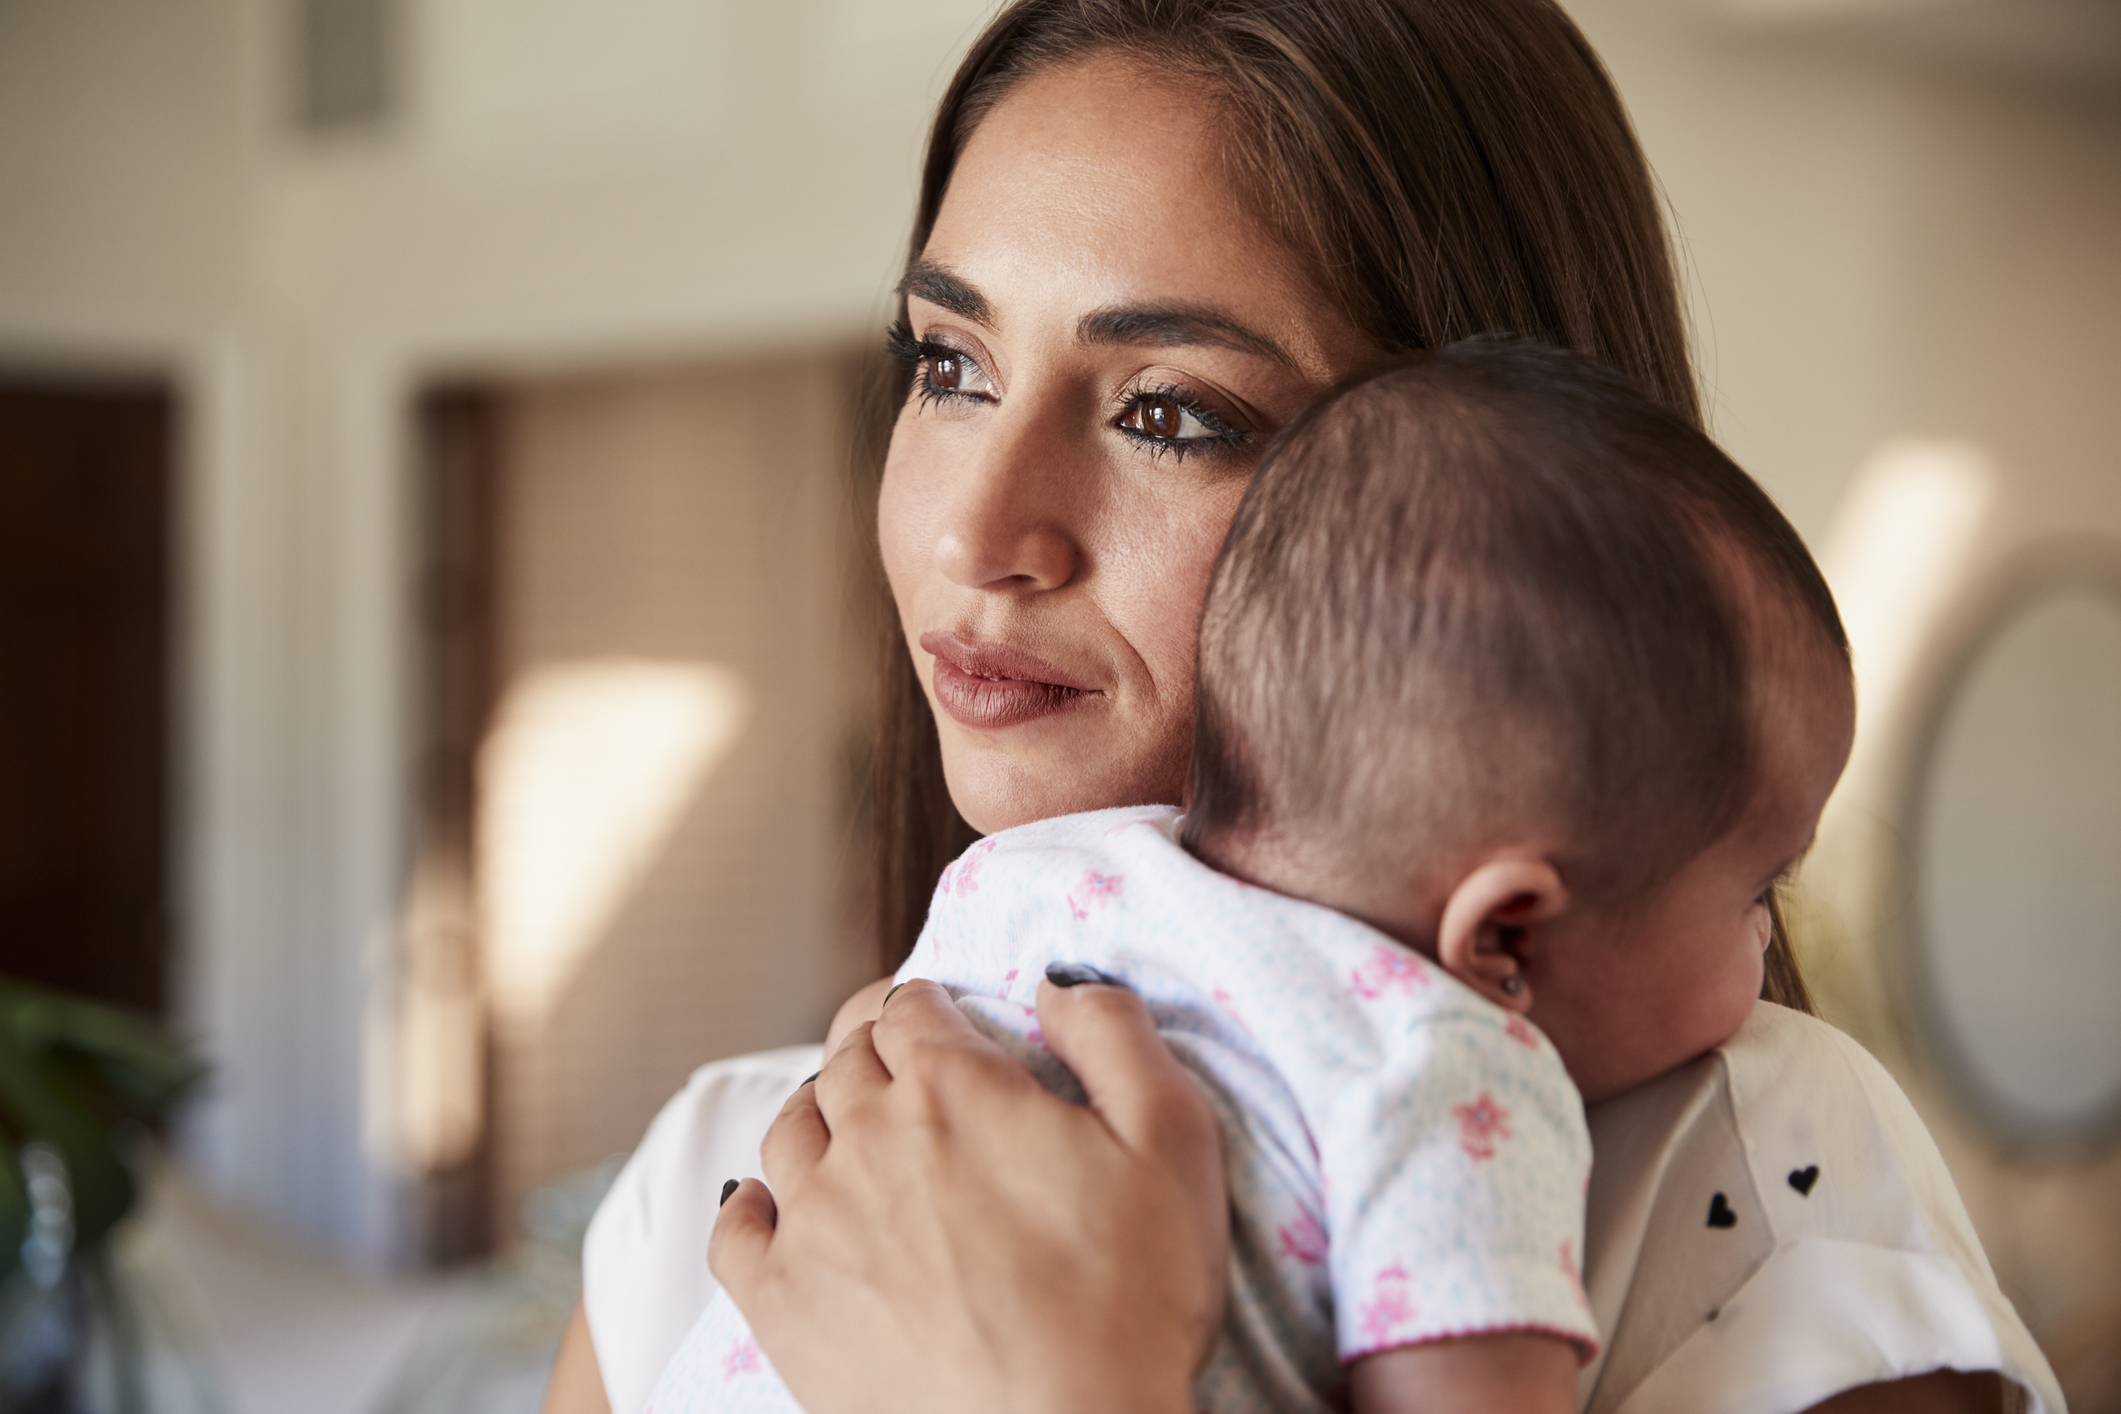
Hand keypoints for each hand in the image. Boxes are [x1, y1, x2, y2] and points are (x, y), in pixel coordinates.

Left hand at [710, 977, 1227, 1413]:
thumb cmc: (1130, 1301)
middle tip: (900, 1062)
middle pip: (846, 1059)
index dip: (928, 1005)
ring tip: (851, 1130)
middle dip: (874, 1047)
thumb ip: (1114, 1036)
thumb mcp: (1171, 1141)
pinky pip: (735, 1230)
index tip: (941, 1020)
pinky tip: (775, 1207)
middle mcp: (867, 1139)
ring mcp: (816, 1222)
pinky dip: (751, 1204)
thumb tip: (1058, 983)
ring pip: (789, 1130)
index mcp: (952, 1088)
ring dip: (819, 1114)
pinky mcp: (783, 1304)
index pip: (910, 1007)